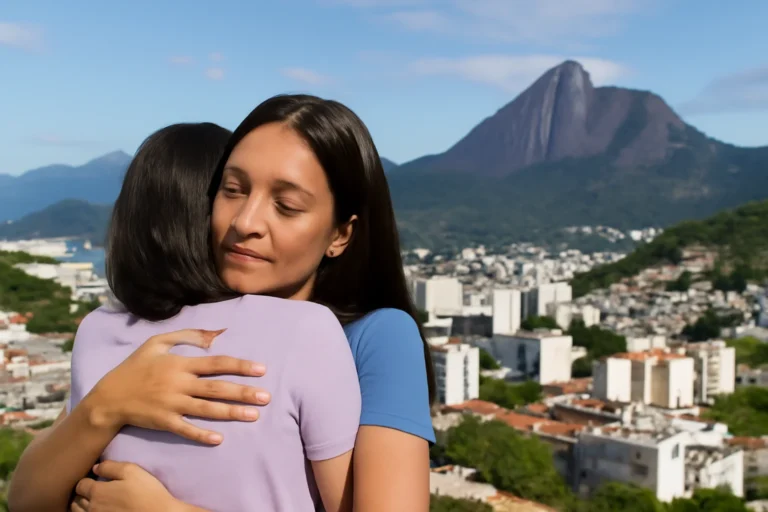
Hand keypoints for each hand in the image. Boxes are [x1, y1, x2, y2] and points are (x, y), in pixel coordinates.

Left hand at [71, 461, 190, 511]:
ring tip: (92, 502)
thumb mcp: (132, 471)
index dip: (86, 480)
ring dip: (81, 506)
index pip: (80, 484)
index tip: (94, 478)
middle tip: (92, 490)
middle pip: (76, 501)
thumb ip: (111, 466)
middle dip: (81, 494)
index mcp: (97, 492)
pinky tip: (99, 510)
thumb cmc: (146, 492)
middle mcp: (92, 508)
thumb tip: (96, 467)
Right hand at [84, 328, 269, 444]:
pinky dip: (202, 434)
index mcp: (180, 364)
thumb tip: (213, 334)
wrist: (109, 397)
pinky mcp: (163, 422)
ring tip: (253, 415)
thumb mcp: (156, 343)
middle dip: (243, 392)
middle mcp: (179, 384)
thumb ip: (185, 336)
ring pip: (206, 409)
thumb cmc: (135, 367)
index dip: (240, 366)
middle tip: (266, 397)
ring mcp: (171, 404)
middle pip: (216, 388)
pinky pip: (186, 429)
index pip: (216, 363)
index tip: (261, 369)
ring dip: (231, 412)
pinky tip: (219, 439)